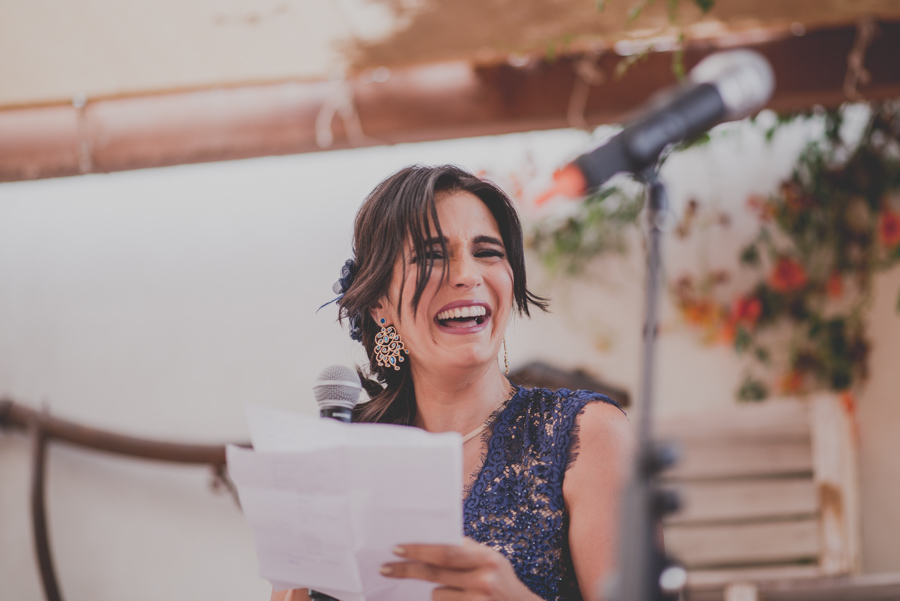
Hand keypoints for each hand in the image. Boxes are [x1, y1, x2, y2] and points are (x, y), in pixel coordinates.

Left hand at [380, 538, 540, 600]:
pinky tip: (461, 599)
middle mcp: (483, 580)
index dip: (419, 550)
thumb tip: (431, 538)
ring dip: (438, 590)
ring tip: (458, 590)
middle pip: (435, 572)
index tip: (398, 548)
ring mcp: (477, 600)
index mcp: (487, 558)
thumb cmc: (502, 581)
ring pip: (437, 593)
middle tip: (387, 567)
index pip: (446, 551)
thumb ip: (465, 549)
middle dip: (407, 569)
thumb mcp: (491, 558)